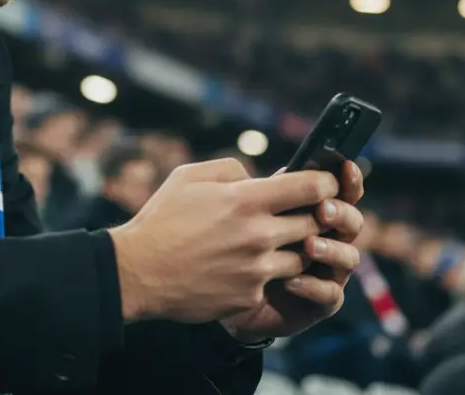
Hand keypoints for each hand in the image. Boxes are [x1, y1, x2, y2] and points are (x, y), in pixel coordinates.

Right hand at [109, 158, 342, 324]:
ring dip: (295, 248)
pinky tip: (246, 269)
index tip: (324, 184)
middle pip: (315, 223)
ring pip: (302, 257)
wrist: (138, 272)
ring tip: (272, 243)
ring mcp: (256, 269)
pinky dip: (268, 275)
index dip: (326, 183)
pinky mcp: (250, 295)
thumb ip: (232, 169)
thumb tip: (259, 178)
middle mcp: (258, 234)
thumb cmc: (162, 219)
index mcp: (246, 199)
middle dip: (314, 216)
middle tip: (303, 213)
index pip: (312, 187)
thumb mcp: (190, 176)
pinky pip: (275, 282)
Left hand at [220, 160, 365, 342]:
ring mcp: (327, 273)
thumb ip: (271, 192)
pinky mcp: (319, 303)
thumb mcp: (249, 214)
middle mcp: (328, 241)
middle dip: (342, 213)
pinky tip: (291, 280)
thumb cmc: (234, 245)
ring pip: (349, 258)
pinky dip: (314, 286)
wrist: (221, 290)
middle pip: (352, 222)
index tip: (345, 167)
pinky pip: (330, 295)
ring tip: (309, 245)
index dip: (348, 181)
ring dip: (332, 249)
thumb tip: (286, 171)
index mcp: (314, 214)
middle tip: (323, 210)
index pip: (341, 193)